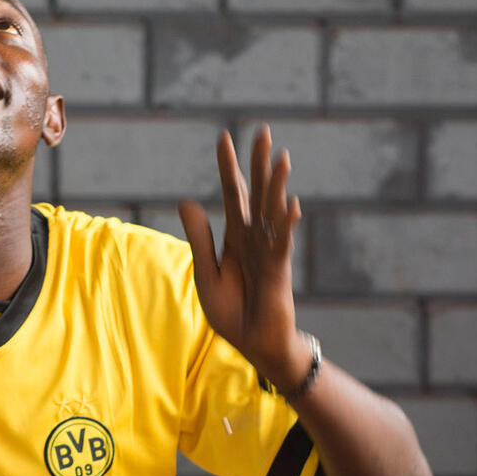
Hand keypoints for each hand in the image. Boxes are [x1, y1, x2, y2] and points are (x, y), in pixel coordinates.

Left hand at [178, 126, 309, 388]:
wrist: (253, 344)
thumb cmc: (233, 311)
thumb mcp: (206, 272)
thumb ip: (199, 237)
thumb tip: (185, 200)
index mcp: (237, 237)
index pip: (234, 194)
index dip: (228, 167)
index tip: (223, 137)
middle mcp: (256, 238)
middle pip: (258, 193)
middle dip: (258, 163)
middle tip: (263, 130)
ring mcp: (269, 253)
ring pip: (273, 212)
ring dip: (277, 185)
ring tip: (281, 157)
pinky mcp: (278, 272)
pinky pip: (282, 244)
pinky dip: (286, 225)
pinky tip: (291, 204)